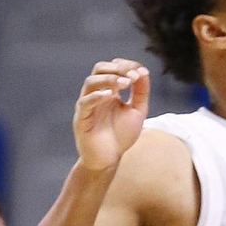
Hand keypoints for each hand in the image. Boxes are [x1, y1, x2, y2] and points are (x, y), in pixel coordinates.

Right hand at [73, 57, 148, 174]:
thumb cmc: (121, 135)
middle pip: (99, 69)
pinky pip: (84, 102)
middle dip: (117, 68)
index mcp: (109, 91)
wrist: (109, 159)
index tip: (141, 73)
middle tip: (132, 77)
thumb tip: (143, 71)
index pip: (113, 68)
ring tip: (125, 84)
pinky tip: (111, 95)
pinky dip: (97, 96)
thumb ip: (141, 91)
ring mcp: (87, 105)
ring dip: (109, 79)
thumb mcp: (137, 110)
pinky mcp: (81, 119)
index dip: (127, 66)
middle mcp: (97, 94)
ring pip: (90, 82)